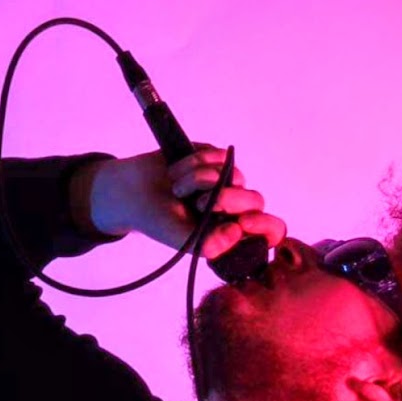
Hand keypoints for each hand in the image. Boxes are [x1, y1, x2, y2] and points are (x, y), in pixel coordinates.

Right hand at [89, 145, 286, 259]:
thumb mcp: (183, 239)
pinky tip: (176, 171)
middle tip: (201, 204)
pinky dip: (196, 162)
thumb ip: (209, 244)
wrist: (132, 191)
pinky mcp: (217, 159)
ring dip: (200, 180)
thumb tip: (237, 233)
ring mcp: (228, 182)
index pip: (269, 232)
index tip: (243, 224)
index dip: (265, 227)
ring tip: (177, 190)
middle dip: (229, 200)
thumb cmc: (159, 221)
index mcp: (232, 233)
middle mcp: (235, 209)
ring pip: (234, 175)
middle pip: (255, 200)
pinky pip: (220, 156)